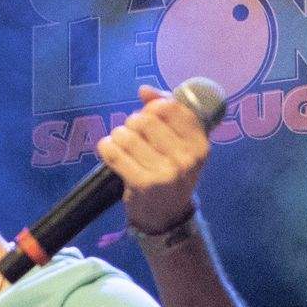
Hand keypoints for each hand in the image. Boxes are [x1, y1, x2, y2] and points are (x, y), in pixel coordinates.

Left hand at [96, 85, 213, 237]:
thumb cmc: (171, 172)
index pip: (172, 107)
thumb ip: (167, 111)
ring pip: (127, 134)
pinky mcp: (143, 184)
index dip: (155, 107)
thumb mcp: (179, 144)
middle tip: (133, 135)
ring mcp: (166, 172)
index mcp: (200, 144)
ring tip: (121, 144)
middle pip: (146, 119)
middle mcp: (187, 158)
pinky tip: (109, 150)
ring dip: (118, 135)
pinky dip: (106, 147)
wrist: (166, 216)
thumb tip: (144, 90)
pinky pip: (114, 152)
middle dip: (133, 122)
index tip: (150, 116)